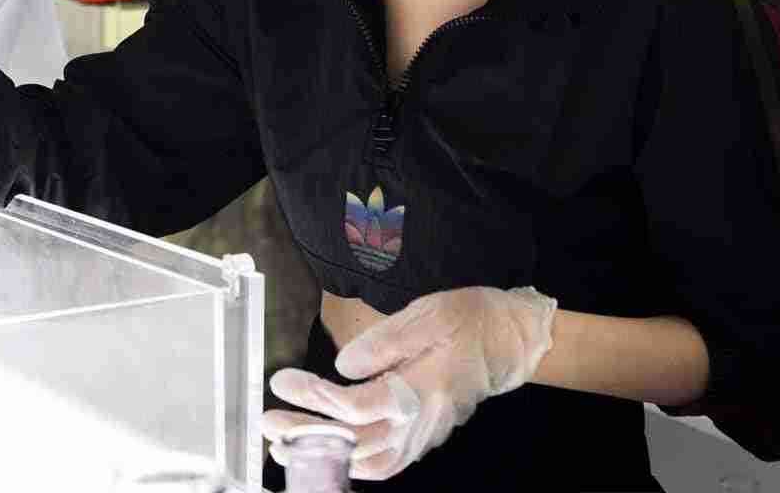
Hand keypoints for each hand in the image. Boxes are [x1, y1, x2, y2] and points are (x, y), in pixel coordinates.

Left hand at [262, 286, 555, 480]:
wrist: (511, 342)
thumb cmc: (471, 320)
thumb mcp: (429, 315)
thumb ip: (385, 342)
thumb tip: (343, 365)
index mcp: (421, 390)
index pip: (356, 406)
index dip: (314, 397)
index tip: (282, 380)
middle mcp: (422, 422)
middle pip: (355, 440)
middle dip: (306, 433)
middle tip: (268, 421)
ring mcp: (425, 435)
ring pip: (369, 462)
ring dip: (325, 454)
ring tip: (286, 443)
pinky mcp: (426, 436)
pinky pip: (387, 464)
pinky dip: (355, 465)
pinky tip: (331, 452)